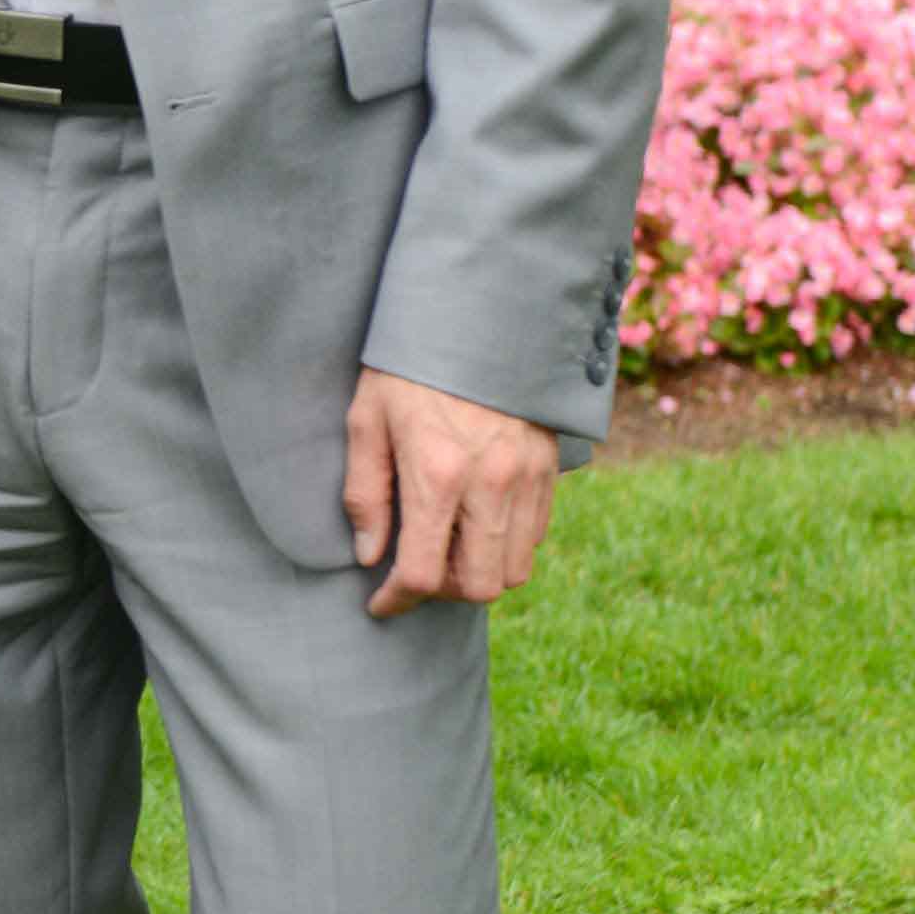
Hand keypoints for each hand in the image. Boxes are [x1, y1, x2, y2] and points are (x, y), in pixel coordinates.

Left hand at [343, 368, 557, 616]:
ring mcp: (526, 477)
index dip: (396, 600)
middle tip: (415, 572)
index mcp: (436, 474)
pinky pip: (535, 535)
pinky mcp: (549, 468)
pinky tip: (477, 523)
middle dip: (443, 592)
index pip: (423, 574)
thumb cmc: (410, 364)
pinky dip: (507, 545)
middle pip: (479, 586)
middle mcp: (489, 484)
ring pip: (515, 569)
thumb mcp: (367, 418)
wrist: (480, 311)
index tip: (379, 601)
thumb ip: (365, 492)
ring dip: (479, 573)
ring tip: (448, 550)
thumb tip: (369, 554)